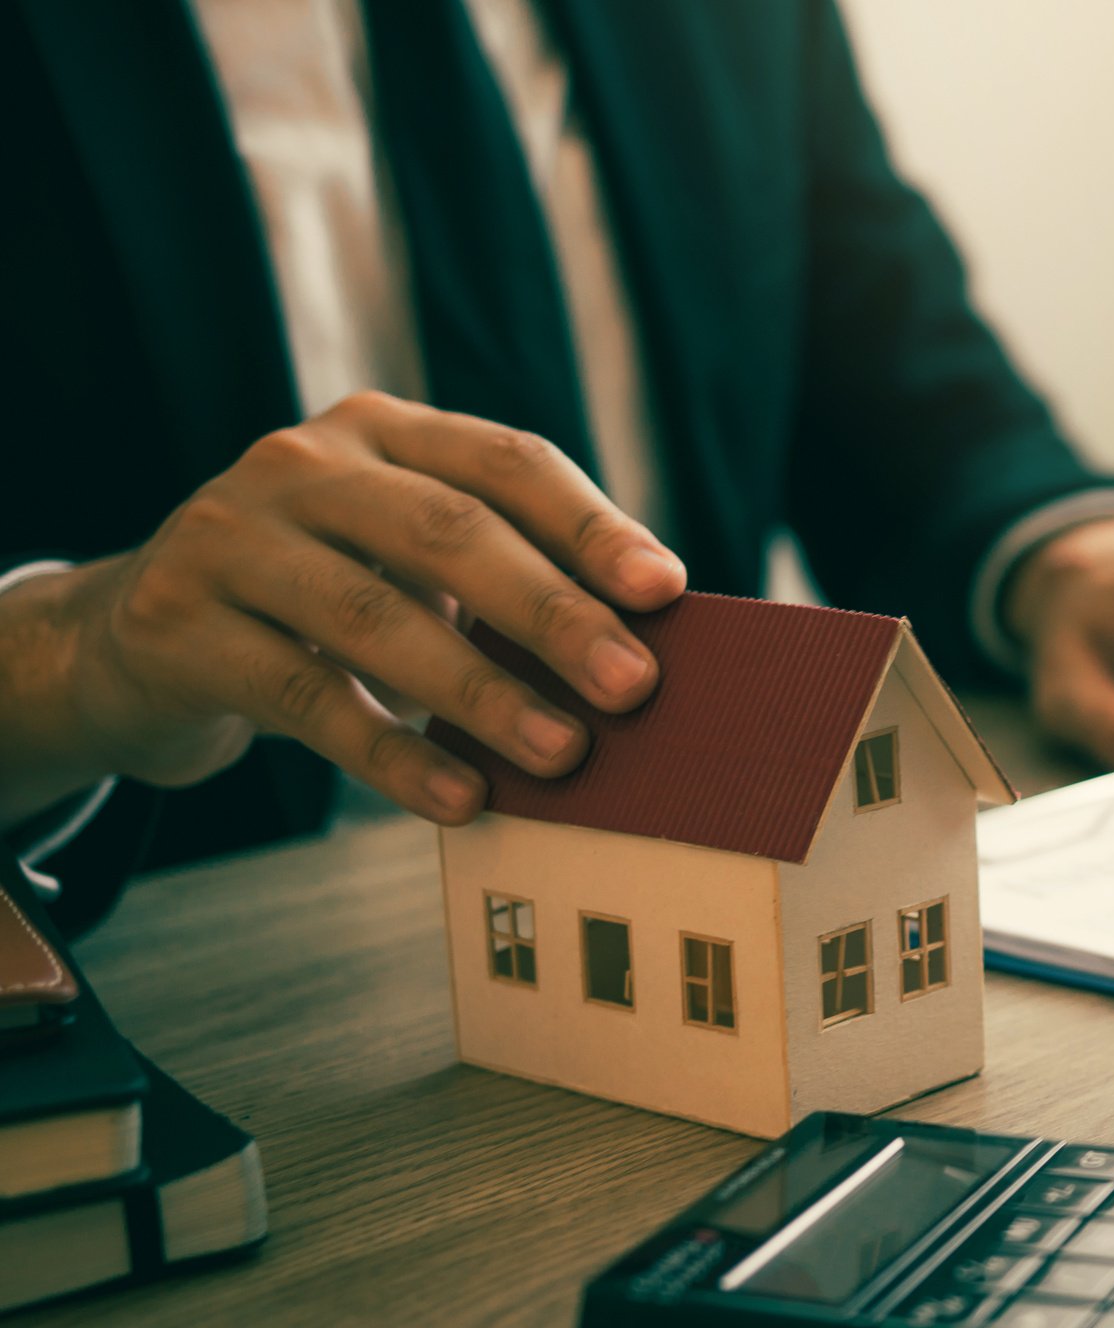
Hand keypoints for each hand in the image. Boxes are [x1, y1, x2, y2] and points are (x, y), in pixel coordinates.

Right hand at [4, 391, 684, 826]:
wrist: (138, 638)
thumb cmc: (320, 601)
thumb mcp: (403, 563)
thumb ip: (502, 581)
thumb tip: (644, 651)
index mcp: (382, 433)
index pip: (506, 462)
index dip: (589, 526)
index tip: (665, 591)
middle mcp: (300, 464)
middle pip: (448, 531)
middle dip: (552, 613)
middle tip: (633, 687)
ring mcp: (227, 537)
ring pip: (374, 617)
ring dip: (482, 693)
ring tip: (563, 755)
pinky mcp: (174, 624)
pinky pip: (303, 696)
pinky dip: (391, 755)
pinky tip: (461, 798)